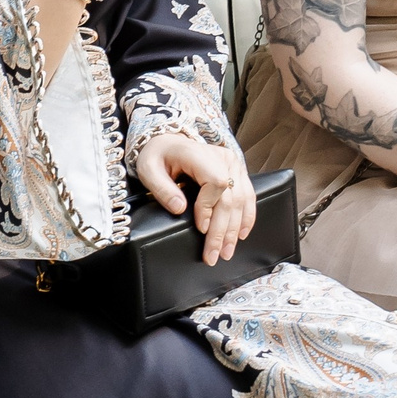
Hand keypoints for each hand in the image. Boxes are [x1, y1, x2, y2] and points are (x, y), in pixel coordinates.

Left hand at [136, 132, 254, 264]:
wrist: (169, 142)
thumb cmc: (158, 156)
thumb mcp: (149, 170)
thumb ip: (162, 189)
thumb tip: (179, 210)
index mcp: (200, 154)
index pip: (215, 183)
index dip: (209, 208)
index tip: (200, 228)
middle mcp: (223, 158)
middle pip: (230, 197)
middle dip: (222, 230)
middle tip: (215, 255)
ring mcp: (233, 164)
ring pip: (242, 200)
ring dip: (235, 229)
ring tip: (227, 252)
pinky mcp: (237, 172)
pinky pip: (248, 196)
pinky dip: (246, 217)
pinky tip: (241, 234)